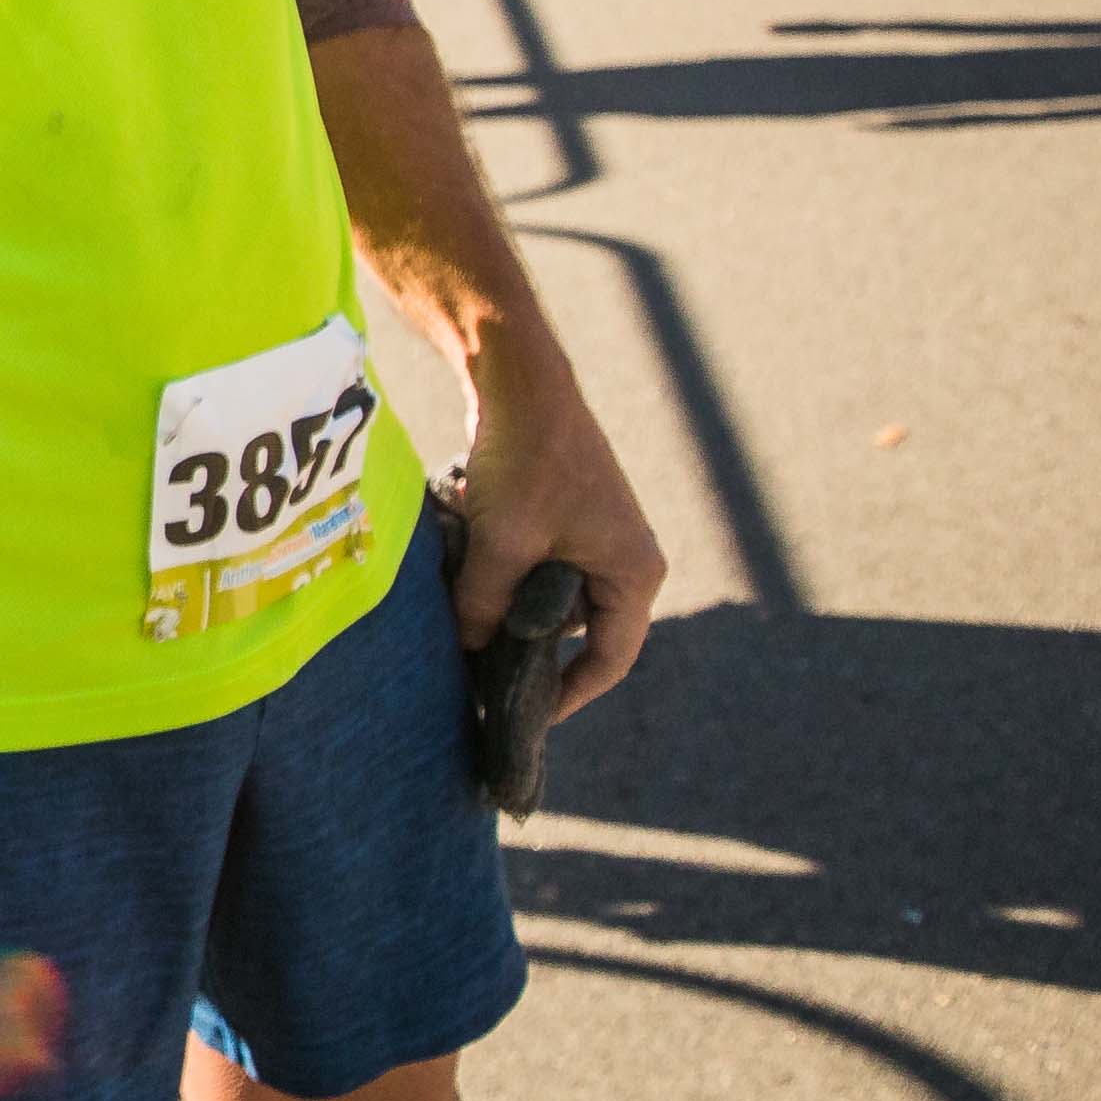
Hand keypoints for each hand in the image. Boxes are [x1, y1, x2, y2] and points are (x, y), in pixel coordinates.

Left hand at [446, 370, 661, 725]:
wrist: (519, 381)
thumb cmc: (527, 460)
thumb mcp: (502, 543)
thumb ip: (484, 606)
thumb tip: (467, 650)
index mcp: (633, 574)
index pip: (609, 660)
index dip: (567, 695)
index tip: (523, 719)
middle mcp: (624, 559)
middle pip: (576, 630)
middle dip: (526, 645)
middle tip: (477, 666)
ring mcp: (596, 537)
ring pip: (547, 597)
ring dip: (506, 602)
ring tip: (466, 601)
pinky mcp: (564, 517)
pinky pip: (534, 565)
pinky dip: (502, 571)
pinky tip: (468, 564)